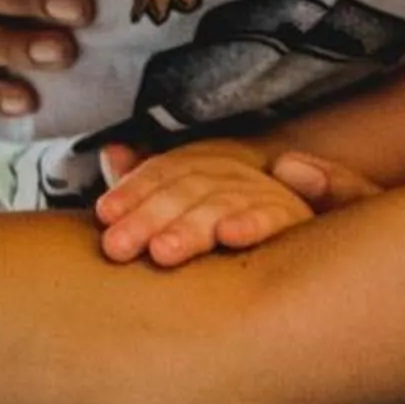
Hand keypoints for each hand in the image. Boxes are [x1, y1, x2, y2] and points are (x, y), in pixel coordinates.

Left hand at [91, 138, 312, 264]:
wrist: (299, 207)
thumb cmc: (223, 208)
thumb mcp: (183, 193)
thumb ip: (145, 182)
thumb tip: (112, 152)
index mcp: (197, 165)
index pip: (159, 173)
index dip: (130, 191)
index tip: (105, 214)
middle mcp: (225, 173)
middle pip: (181, 192)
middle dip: (147, 219)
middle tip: (118, 246)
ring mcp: (258, 192)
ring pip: (217, 206)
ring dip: (189, 228)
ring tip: (162, 251)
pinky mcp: (289, 216)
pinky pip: (270, 218)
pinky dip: (250, 224)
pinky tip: (229, 236)